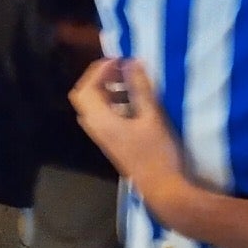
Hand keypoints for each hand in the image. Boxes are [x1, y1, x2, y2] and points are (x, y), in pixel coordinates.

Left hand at [68, 58, 190, 214]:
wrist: (162, 188)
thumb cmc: (157, 152)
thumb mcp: (152, 116)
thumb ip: (140, 88)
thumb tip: (132, 63)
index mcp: (101, 120)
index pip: (87, 88)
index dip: (100, 70)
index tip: (119, 59)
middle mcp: (96, 128)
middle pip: (85, 96)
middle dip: (99, 78)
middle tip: (120, 68)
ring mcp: (103, 137)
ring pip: (94, 106)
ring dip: (107, 90)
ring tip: (129, 80)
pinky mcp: (112, 142)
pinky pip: (104, 116)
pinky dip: (113, 103)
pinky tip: (134, 101)